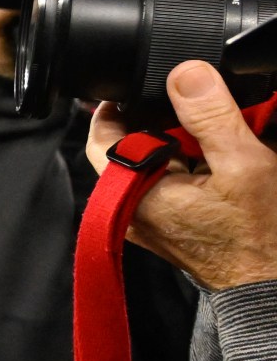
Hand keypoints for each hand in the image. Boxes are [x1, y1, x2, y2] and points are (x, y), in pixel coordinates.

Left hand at [86, 63, 276, 289]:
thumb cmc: (261, 239)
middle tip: (188, 100)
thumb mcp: (243, 166)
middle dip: (155, 120)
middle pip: (127, 147)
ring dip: (175, 141)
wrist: (272, 288)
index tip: (138, 82)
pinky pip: (167, 181)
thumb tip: (186, 73)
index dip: (117, 106)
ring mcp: (150, 220)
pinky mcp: (170, 224)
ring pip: (150, 163)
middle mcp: (134, 210)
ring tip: (208, 128)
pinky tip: (214, 155)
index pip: (101, 139)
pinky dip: (187, 163)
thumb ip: (211, 117)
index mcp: (136, 196)